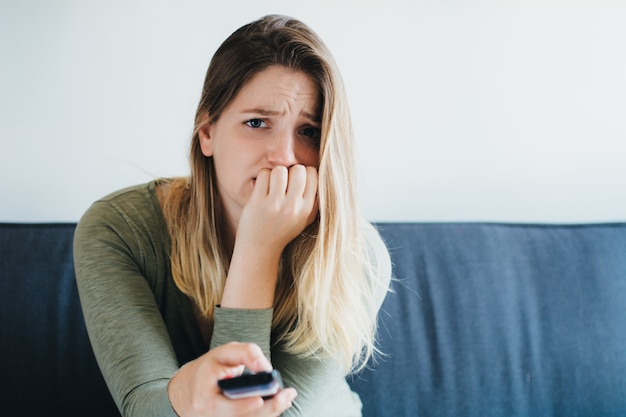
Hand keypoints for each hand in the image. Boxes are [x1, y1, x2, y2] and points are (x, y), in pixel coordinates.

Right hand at [168, 342, 296, 416]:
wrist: (187, 391)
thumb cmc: (207, 370)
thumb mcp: (222, 354)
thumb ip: (246, 353)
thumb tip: (266, 367)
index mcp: (205, 397)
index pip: (227, 407)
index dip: (244, 405)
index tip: (260, 398)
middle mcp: (212, 415)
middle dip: (268, 408)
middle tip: (286, 396)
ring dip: (270, 412)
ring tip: (286, 398)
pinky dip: (263, 413)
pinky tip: (275, 405)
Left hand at [238, 164, 318, 251]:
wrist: (259, 248)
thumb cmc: (282, 231)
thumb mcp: (304, 220)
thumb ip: (315, 202)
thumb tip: (324, 179)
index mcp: (306, 208)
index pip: (313, 174)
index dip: (304, 172)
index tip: (296, 181)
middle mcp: (293, 206)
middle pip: (297, 169)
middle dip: (290, 171)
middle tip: (283, 182)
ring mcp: (275, 204)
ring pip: (279, 170)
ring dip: (275, 173)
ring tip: (272, 184)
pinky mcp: (258, 202)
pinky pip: (264, 175)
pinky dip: (263, 177)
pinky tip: (262, 188)